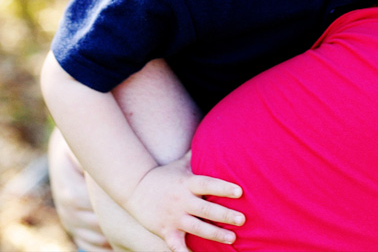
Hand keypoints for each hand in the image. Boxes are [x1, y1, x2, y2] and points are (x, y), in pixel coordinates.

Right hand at [124, 151, 243, 251]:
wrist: (134, 189)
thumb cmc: (163, 175)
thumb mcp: (179, 164)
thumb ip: (196, 155)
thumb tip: (213, 137)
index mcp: (187, 183)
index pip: (208, 184)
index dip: (223, 188)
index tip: (239, 192)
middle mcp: (182, 200)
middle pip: (206, 209)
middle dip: (224, 215)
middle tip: (242, 219)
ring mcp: (173, 217)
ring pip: (197, 228)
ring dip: (215, 234)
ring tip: (232, 238)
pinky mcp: (166, 230)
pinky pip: (177, 245)